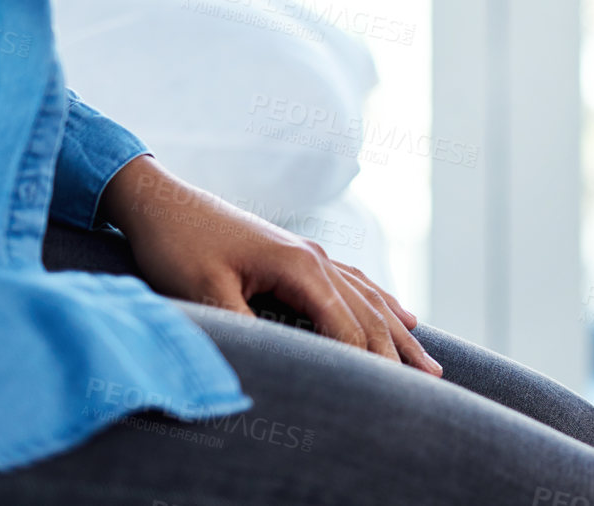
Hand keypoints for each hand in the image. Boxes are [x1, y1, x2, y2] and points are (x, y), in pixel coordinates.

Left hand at [99, 154, 442, 375]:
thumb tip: (276, 361)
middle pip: (368, 312)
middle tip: (430, 382)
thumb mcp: (203, 291)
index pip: (346, 324)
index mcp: (298, 266)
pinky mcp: (298, 255)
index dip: (369, 360)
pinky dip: (382, 302)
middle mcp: (314, 258)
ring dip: (399, 330)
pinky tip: (401, 313)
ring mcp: (310, 254)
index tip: (390, 392)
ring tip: (428, 360)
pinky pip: (354, 283)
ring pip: (368, 298)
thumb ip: (245, 326)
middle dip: (398, 349)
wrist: (163, 202)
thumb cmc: (179, 245)